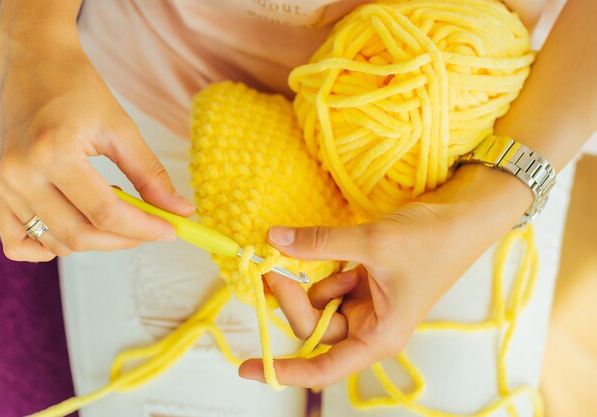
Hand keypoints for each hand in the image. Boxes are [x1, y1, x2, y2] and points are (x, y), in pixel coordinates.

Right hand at [0, 27, 193, 260]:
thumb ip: (151, 174)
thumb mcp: (121, 128)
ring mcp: (3, 186)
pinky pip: (18, 244)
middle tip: (152, 226)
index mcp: (53, 154)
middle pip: (80, 235)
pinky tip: (76, 227)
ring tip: (113, 207)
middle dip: (124, 239)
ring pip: (56, 243)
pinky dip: (50, 247)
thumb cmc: (78, 88)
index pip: (105, 213)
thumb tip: (181, 210)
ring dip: (95, 240)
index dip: (144, 228)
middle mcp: (20, 175)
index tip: (171, 231)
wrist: (33, 61)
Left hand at [239, 165, 532, 388]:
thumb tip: (275, 240)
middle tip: (272, 267)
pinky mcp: (364, 282)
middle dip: (291, 300)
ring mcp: (367, 303)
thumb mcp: (372, 243)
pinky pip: (329, 282)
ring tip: (288, 251)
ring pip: (318, 303)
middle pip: (315, 327)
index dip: (286, 370)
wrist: (463, 215)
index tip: (250, 367)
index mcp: (379, 335)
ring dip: (301, 281)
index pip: (324, 366)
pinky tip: (315, 247)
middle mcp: (371, 326)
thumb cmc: (433, 241)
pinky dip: (318, 267)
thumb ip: (321, 244)